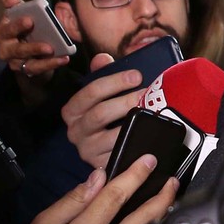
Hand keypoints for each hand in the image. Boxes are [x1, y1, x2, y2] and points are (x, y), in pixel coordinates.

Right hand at [0, 0, 69, 96]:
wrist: (28, 49)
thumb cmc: (24, 27)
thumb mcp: (20, 12)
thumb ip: (14, 3)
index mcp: (2, 32)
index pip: (6, 28)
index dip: (16, 25)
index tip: (30, 20)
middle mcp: (5, 48)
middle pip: (15, 49)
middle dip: (31, 46)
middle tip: (47, 44)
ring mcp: (14, 61)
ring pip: (27, 61)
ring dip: (41, 57)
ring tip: (53, 50)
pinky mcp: (25, 70)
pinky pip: (37, 68)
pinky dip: (50, 64)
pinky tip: (63, 58)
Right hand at [63, 54, 144, 168]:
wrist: (100, 149)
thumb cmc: (102, 116)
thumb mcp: (98, 94)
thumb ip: (99, 74)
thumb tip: (102, 59)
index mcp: (72, 111)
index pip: (91, 92)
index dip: (115, 82)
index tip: (137, 76)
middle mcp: (75, 131)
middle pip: (100, 114)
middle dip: (126, 102)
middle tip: (147, 94)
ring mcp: (88, 150)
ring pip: (112, 136)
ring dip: (135, 123)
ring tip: (152, 112)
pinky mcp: (102, 164)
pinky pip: (122, 153)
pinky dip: (137, 142)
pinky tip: (150, 133)